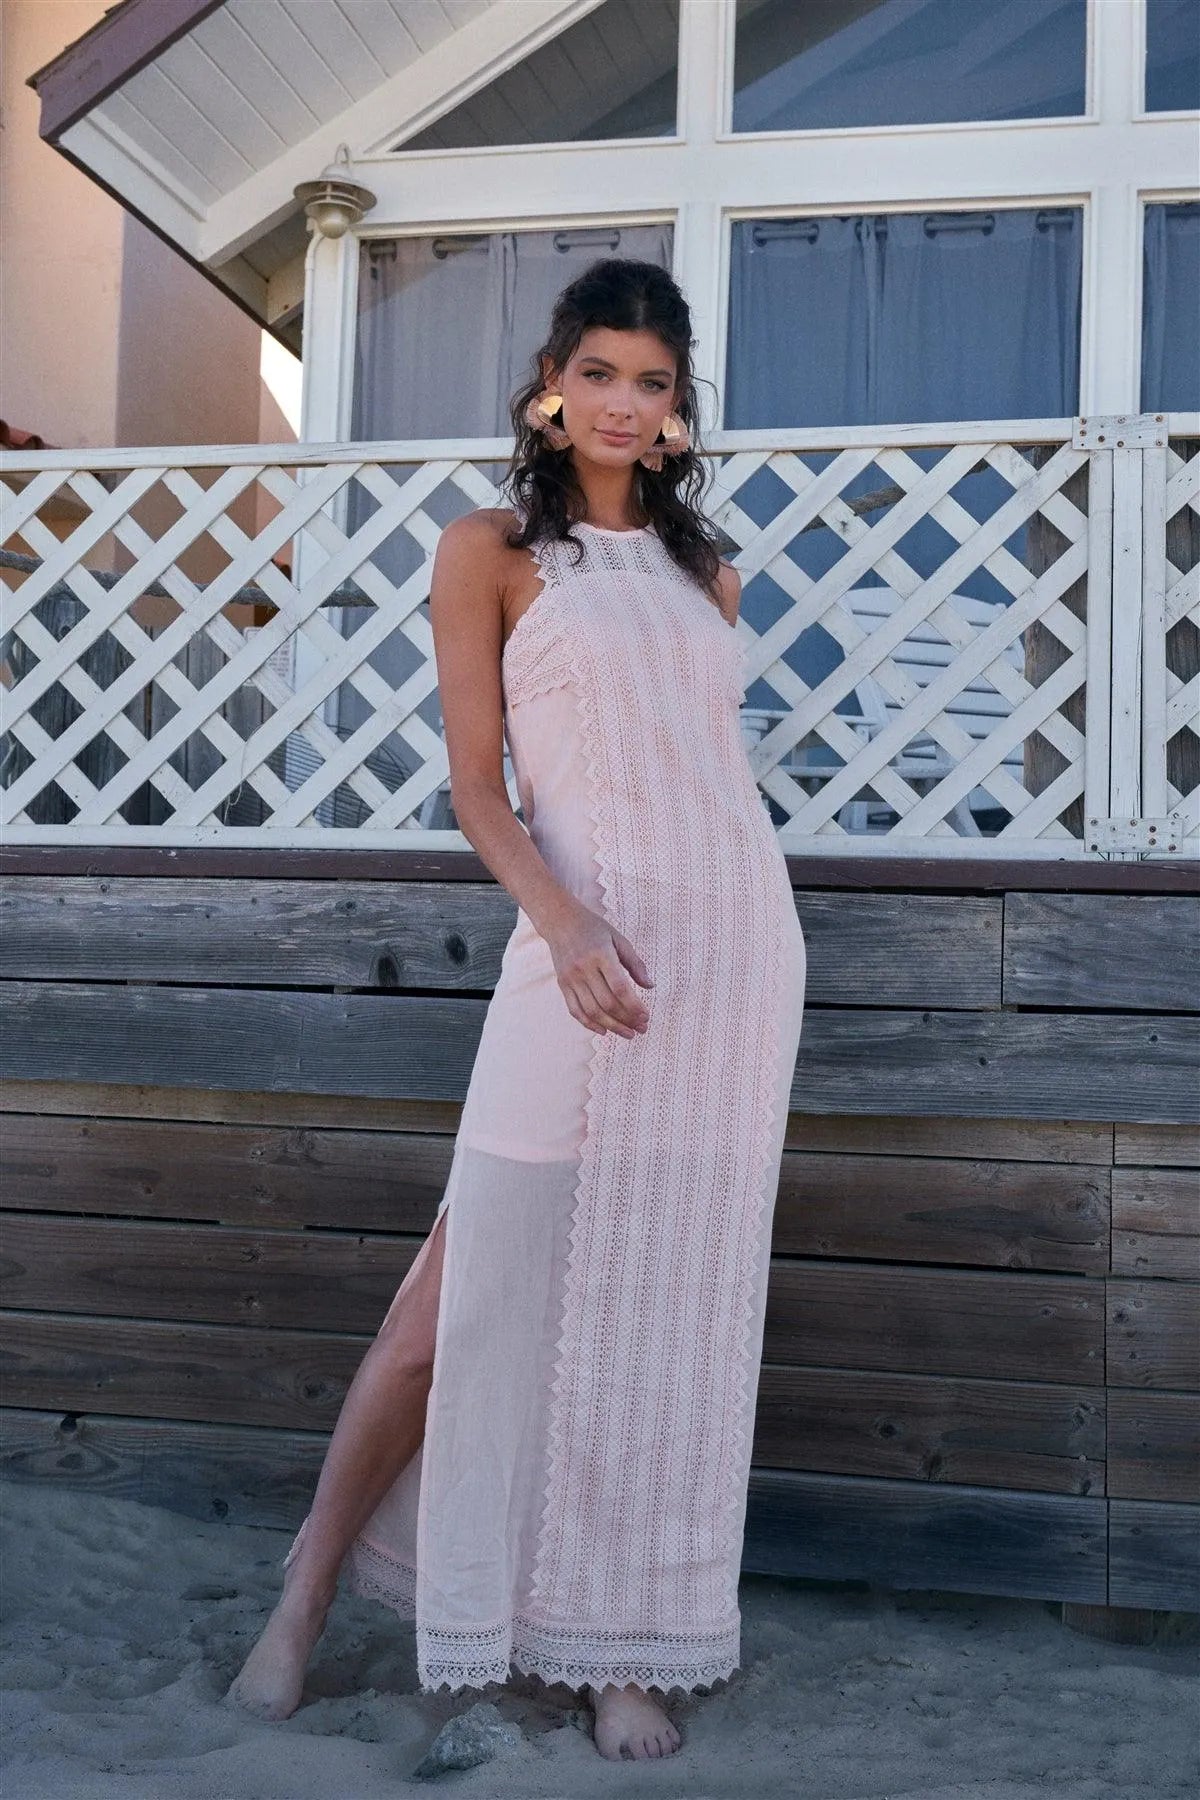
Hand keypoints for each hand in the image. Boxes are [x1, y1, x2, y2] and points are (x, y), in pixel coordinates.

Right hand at [546, 902, 653, 1037]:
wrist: (560, 921)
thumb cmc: (594, 929)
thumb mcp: (619, 939)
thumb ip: (635, 963)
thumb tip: (650, 986)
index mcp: (601, 955)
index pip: (620, 988)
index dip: (634, 1006)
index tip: (646, 1016)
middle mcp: (584, 968)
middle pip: (607, 1003)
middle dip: (627, 1020)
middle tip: (642, 1028)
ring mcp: (571, 978)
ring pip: (592, 1011)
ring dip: (612, 1026)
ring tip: (628, 1033)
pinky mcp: (563, 985)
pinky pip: (575, 1011)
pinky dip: (589, 1024)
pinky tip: (604, 1031)